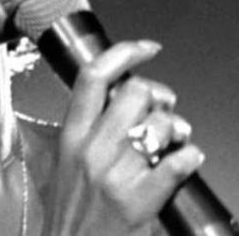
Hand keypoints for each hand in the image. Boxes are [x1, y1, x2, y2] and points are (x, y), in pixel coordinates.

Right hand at [42, 40, 203, 235]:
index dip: (123, 53)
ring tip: (176, 137)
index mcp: (71, 135)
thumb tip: (125, 99)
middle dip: (159, 94)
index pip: (94, 77)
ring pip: (160, 124)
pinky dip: (189, 155)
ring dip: (177, 127)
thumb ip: (90, 128)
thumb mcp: (68, 159)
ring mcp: (115, 174)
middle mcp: (91, 149)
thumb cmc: (72, 208)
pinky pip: (177, 162)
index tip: (146, 48)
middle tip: (163, 106)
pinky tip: (187, 158)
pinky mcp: (139, 200)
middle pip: (134, 93)